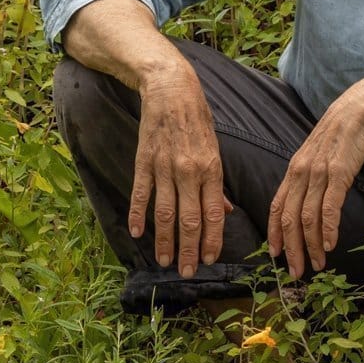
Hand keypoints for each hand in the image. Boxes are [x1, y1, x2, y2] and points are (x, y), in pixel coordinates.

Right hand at [128, 69, 232, 275]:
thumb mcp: (215, 150)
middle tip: (187, 272)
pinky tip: (137, 233)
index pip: (214, 214)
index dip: (212, 240)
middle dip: (189, 250)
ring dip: (165, 240)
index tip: (209, 260)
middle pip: (190, 220)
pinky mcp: (144, 160)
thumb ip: (217, 184)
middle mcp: (190, 171)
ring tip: (165, 261)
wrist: (171, 90)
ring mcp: (165, 167)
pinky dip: (138, 215)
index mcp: (212, 169)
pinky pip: (141, 193)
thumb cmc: (197, 121)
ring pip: (165, 212)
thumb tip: (226, 211)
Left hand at [267, 80, 363, 280]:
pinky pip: (330, 206)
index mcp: (294, 169)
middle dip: (291, 250)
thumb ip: (309, 176)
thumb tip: (307, 201)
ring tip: (317, 265)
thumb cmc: (341, 133)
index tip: (276, 256)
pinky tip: (330, 244)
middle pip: (290, 219)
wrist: (360, 107)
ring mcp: (320, 172)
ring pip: (308, 217)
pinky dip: (328, 229)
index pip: (277, 207)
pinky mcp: (340, 172)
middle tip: (297, 273)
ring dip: (311, 246)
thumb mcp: (317, 154)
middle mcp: (302, 172)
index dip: (274, 234)